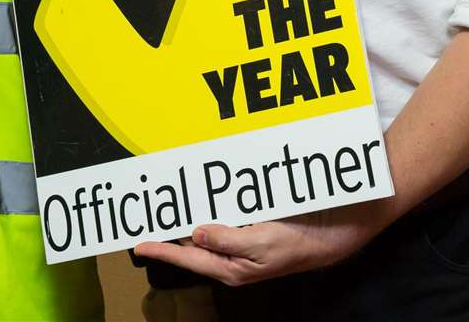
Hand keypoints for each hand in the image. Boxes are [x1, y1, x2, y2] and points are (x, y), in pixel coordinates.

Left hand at [132, 199, 392, 286]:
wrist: (331, 233)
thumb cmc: (299, 242)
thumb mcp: (263, 243)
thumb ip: (227, 240)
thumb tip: (195, 235)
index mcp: (230, 268)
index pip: (187, 258)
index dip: (160, 250)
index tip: (137, 244)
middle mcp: (229, 259)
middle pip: (189, 245)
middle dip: (168, 233)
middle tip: (143, 217)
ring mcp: (237, 245)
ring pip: (202, 231)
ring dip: (184, 218)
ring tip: (161, 206)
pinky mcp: (247, 230)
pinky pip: (219, 220)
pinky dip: (204, 210)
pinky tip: (194, 199)